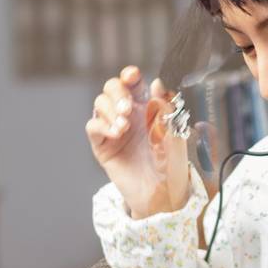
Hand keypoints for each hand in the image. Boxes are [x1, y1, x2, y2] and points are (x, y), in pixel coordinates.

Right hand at [86, 65, 190, 217]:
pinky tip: (116, 134)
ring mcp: (114, 128)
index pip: (133, 83)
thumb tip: (157, 82)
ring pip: (100, 103)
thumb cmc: (172, 163)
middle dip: (118, 93)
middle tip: (128, 109)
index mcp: (147, 106)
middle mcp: (128, 114)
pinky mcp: (103, 146)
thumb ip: (165, 107)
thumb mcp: (174, 132)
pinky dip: (101, 125)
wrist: (163, 192)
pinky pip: (92, 127)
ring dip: (110, 109)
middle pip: (112, 88)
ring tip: (124, 126)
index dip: (130, 75)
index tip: (132, 75)